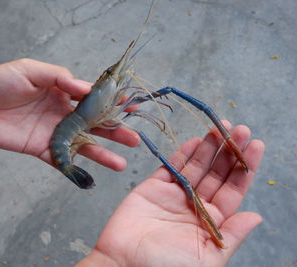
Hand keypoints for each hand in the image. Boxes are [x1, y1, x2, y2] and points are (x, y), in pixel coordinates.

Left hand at [0, 59, 138, 169]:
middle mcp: (62, 114)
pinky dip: (76, 169)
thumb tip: (86, 88)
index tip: (128, 106)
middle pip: (94, 124)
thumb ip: (59, 78)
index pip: (92, 99)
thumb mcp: (30, 70)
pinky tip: (93, 175)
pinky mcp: (42, 149)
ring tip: (121, 163)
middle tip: (133, 139)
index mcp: (62, 93)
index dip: (110, 103)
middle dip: (114, 131)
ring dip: (102, 153)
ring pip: (83, 145)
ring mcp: (54, 133)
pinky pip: (62, 161)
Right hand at [77, 122, 264, 266]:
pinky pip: (170, 168)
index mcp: (211, 223)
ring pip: (195, 166)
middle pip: (216, 174)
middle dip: (229, 151)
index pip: (233, 190)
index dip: (245, 168)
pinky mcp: (152, 189)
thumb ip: (231, 235)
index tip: (255, 145)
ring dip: (209, 147)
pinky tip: (196, 140)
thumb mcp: (207, 258)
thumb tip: (256, 217)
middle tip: (240, 129)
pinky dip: (182, 153)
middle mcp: (195, 206)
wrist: (123, 266)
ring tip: (220, 126)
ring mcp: (173, 196)